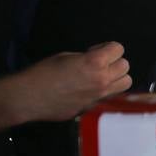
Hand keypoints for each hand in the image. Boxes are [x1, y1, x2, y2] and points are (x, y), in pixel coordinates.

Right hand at [15, 42, 131, 121]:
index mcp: (96, 63)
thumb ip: (88, 57)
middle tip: (100, 63)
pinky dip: (106, 92)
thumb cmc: (43, 73)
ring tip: (101, 76)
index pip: (118, 49)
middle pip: (125, 66)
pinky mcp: (94, 108)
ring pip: (125, 83)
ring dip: (116, 77)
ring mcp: (100, 96)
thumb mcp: (67, 56)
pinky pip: (111, 97)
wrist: (29, 97)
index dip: (108, 48)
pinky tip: (92, 89)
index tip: (98, 50)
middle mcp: (103, 80)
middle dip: (114, 62)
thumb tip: (98, 59)